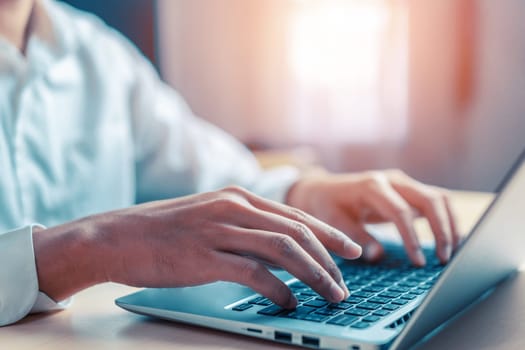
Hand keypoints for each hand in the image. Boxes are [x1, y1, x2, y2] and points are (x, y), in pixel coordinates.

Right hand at [33, 186, 361, 307]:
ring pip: (284, 249)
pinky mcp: (206, 256)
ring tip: (330, 294)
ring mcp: (220, 230)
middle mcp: (234, 208)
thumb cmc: (164, 230)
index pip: (296, 215)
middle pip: (298, 231)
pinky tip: (289, 301)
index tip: (351, 250)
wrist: (119, 236)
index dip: (329, 233)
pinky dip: (278, 288)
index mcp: (238, 197)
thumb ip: (244, 228)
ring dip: (313, 274)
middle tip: (346, 281)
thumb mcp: (210, 217)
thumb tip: (278, 251)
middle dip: (329, 258)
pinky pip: (254, 273)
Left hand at [286, 169, 458, 265]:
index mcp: (372, 186)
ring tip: (452, 253)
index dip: (412, 238)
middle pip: (430, 200)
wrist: (324, 189)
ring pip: (440, 198)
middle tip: (443, 260)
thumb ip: (355, 236)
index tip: (418, 263)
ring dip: (450, 225)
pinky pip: (437, 202)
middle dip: (441, 230)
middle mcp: (393, 180)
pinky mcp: (410, 191)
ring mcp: (404, 183)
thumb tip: (377, 255)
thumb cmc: (328, 206)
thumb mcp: (334, 221)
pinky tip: (453, 242)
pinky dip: (448, 220)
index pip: (401, 211)